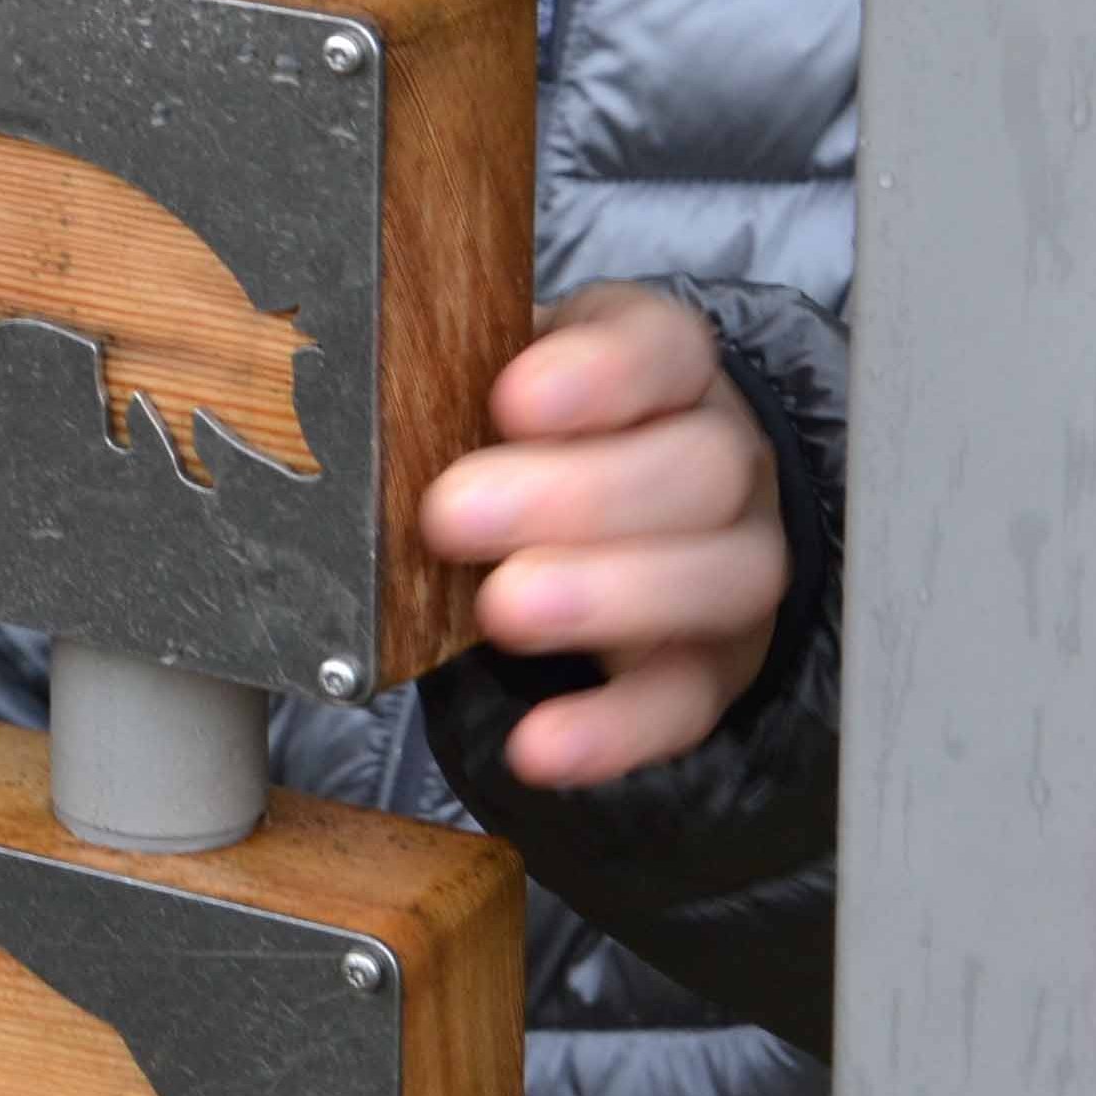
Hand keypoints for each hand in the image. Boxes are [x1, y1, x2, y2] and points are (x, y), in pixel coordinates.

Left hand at [416, 284, 784, 786]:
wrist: (599, 512)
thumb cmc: (529, 432)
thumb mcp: (496, 375)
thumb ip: (457, 379)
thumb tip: (364, 394)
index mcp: (664, 365)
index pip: (662, 349)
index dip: (598, 373)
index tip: (510, 399)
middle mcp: (721, 457)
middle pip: (701, 469)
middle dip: (578, 494)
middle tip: (454, 514)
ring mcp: (730, 566)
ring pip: (720, 579)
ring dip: (606, 598)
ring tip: (502, 610)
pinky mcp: (711, 668)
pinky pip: (682, 704)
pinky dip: (611, 732)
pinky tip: (540, 746)